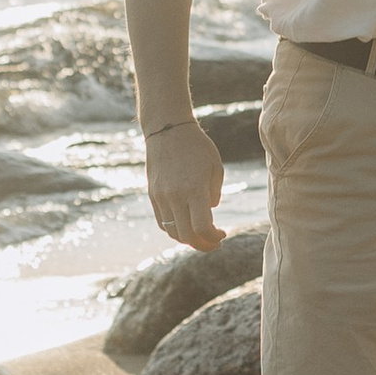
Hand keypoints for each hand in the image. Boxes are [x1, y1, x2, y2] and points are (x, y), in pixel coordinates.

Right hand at [144, 114, 227, 250]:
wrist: (168, 130)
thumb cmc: (198, 147)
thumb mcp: (215, 168)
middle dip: (202, 244)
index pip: (202, 227)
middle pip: (186, 236)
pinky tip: (186, 225)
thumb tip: (209, 213)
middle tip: (214, 241)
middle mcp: (175, 196)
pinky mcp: (153, 195)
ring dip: (188, 239)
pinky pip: (162, 223)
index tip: (222, 234)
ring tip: (200, 235)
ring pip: (172, 232)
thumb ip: (214, 194)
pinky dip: (174, 230)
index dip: (213, 238)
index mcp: (194, 189)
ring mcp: (161, 197)